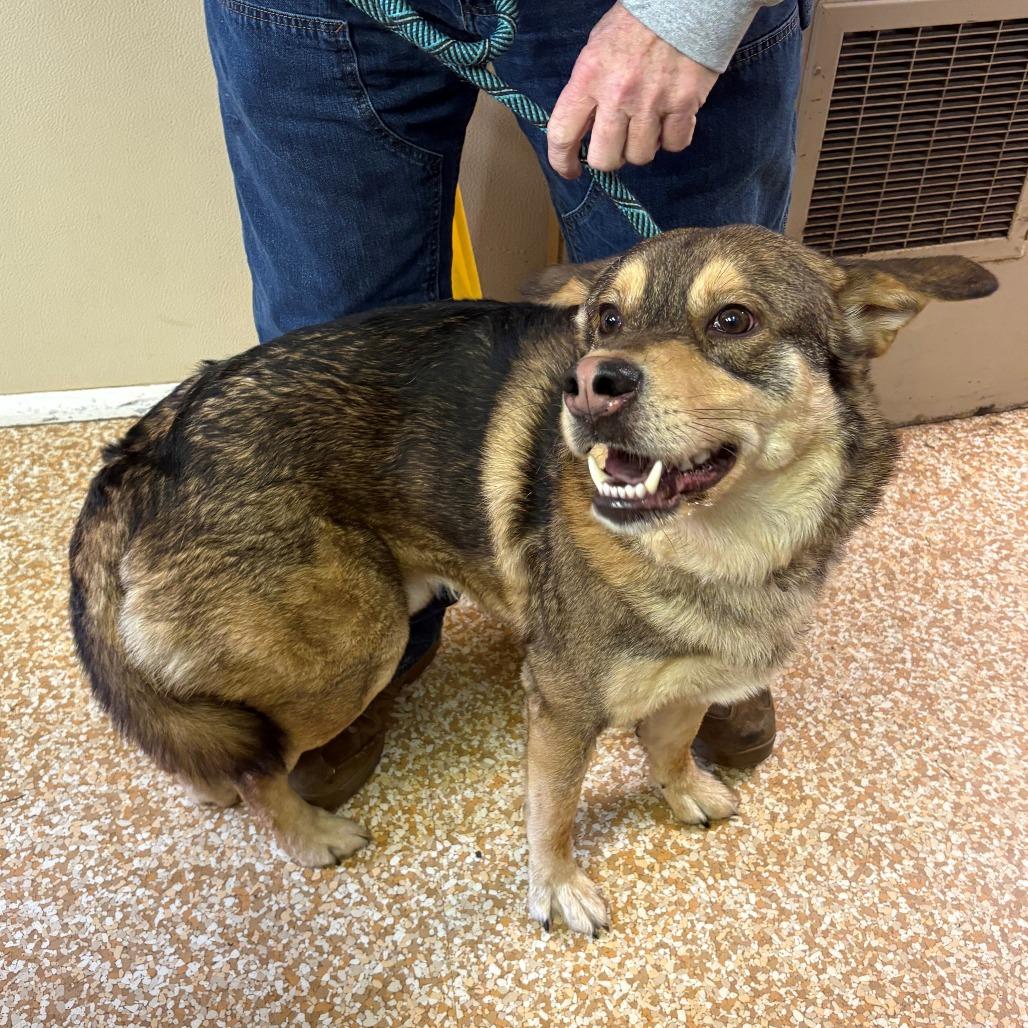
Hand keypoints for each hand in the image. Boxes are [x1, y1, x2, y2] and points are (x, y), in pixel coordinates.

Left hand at [547, 2, 719, 179]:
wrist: (684, 1)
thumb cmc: (637, 23)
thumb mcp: (597, 48)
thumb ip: (587, 89)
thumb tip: (584, 129)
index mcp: (588, 77)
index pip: (562, 134)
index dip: (562, 161)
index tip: (570, 169)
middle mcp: (617, 94)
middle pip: (605, 159)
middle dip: (609, 159)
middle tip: (616, 146)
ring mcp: (651, 101)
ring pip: (640, 156)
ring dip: (642, 148)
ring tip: (647, 126)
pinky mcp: (683, 104)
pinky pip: (675, 144)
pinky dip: (673, 139)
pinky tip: (671, 121)